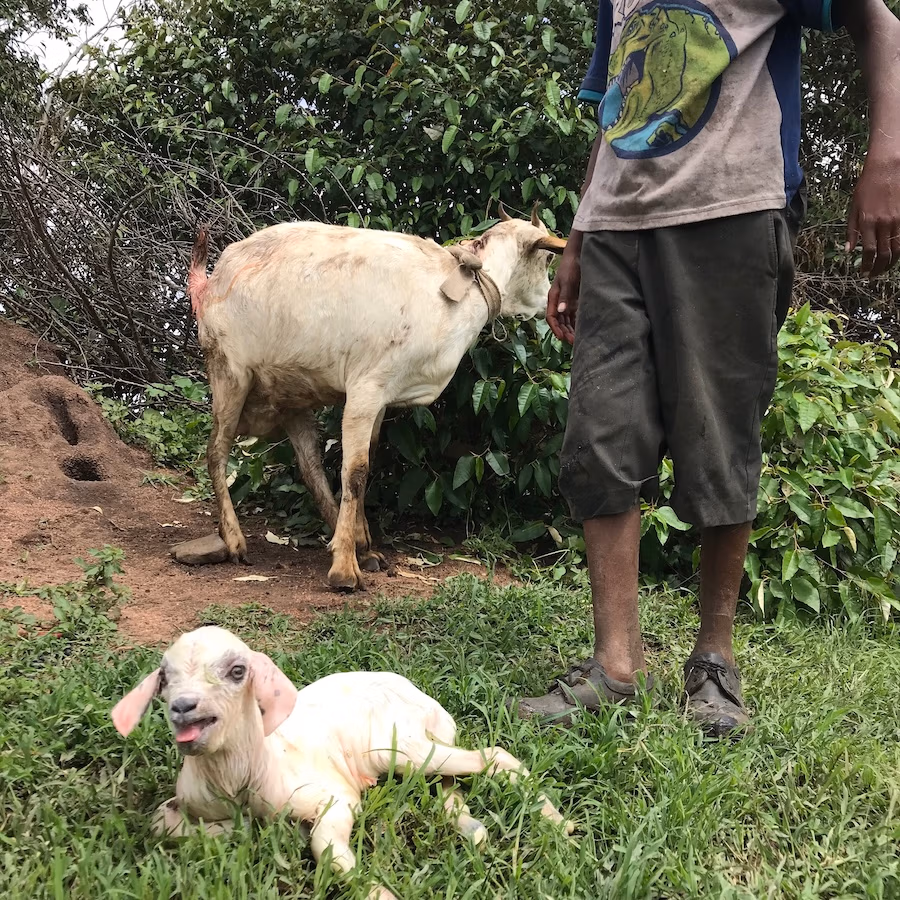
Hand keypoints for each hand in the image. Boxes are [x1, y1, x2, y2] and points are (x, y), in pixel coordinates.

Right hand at [547, 238, 581, 344]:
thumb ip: (565, 296)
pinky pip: (574, 316)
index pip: (551, 317)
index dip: (555, 328)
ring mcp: (567, 302)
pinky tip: (582, 330)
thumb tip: (561, 312)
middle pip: (559, 321)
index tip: (562, 338)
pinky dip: (576, 323)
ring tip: (577, 340)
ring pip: (566, 320)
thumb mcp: (568, 281)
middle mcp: (559, 302)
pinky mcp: (575, 300)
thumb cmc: (571, 266)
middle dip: (564, 332)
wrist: (579, 255)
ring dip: (570, 330)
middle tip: (573, 342)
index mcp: (554, 298)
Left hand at [847, 152, 899, 277]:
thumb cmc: (867, 187)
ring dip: (890, 262)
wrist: (887, 168)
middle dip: (878, 268)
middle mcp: (884, 223)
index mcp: (868, 222)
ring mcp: (897, 219)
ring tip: (883, 269)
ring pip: (897, 248)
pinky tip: (895, 255)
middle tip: (873, 275)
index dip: (867, 265)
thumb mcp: (853, 208)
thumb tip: (848, 250)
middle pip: (883, 253)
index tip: (864, 273)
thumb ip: (851, 230)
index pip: (868, 251)